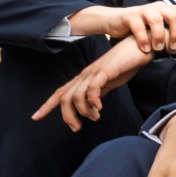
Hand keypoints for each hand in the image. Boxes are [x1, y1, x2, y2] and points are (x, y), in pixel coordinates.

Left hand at [33, 39, 151, 130]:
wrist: (139, 47)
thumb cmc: (126, 64)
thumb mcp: (109, 82)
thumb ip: (99, 93)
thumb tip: (92, 106)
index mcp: (84, 78)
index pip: (60, 93)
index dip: (47, 105)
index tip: (36, 117)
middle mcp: (85, 75)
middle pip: (64, 97)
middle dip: (67, 116)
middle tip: (76, 128)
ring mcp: (94, 73)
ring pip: (76, 95)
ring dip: (84, 111)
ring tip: (95, 117)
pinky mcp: (105, 71)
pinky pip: (92, 88)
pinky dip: (93, 101)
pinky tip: (99, 108)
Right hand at [70, 1, 175, 55]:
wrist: (115, 21)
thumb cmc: (143, 28)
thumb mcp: (160, 29)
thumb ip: (172, 34)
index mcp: (170, 10)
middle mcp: (160, 7)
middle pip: (175, 16)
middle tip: (175, 47)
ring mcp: (145, 10)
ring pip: (157, 20)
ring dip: (159, 37)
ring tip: (158, 49)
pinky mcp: (131, 15)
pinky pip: (139, 26)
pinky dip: (143, 39)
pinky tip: (145, 49)